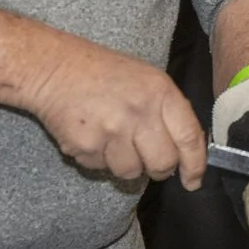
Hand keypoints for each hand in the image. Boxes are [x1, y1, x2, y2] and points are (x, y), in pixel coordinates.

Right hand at [23, 39, 205, 186]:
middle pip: (162, 163)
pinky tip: (92, 136)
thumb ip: (168, 111)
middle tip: (150, 161)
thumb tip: (186, 149)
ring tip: (113, 139)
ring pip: (131, 172)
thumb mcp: (147, 79)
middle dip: (159, 169)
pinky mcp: (86, 146)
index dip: (195, 164)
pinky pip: (101, 169)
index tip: (193, 180)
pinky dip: (98, 159)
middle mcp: (139, 113)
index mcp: (160, 92)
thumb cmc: (104, 72)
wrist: (54, 68)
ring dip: (125, 164)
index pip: (189, 137)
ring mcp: (112, 131)